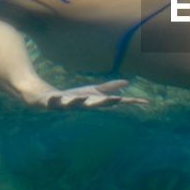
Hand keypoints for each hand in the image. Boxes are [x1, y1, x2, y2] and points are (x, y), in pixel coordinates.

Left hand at [30, 79, 148, 109]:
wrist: (44, 100)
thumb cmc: (70, 97)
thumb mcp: (92, 92)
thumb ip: (109, 88)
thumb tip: (128, 82)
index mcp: (93, 103)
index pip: (114, 102)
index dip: (129, 102)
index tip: (145, 102)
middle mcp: (81, 106)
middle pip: (95, 104)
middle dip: (106, 102)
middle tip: (119, 99)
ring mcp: (66, 105)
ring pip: (74, 104)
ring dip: (80, 102)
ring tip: (85, 98)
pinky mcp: (51, 102)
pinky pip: (54, 101)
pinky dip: (56, 99)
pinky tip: (58, 96)